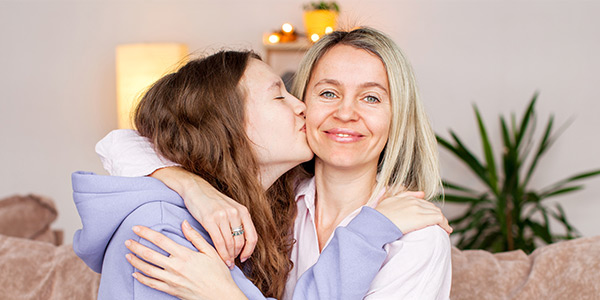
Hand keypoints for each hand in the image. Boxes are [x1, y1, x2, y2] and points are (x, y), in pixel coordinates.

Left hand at [125, 221, 247, 299]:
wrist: (221, 296)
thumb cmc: (218, 273)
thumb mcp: (211, 252)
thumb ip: (195, 237)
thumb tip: (184, 223)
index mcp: (185, 255)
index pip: (161, 240)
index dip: (146, 233)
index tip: (137, 228)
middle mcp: (175, 267)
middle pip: (149, 254)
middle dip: (136, 246)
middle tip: (127, 241)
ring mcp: (172, 280)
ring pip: (147, 270)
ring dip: (135, 261)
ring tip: (128, 254)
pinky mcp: (171, 290)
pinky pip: (152, 284)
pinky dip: (142, 278)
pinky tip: (135, 273)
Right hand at [151, 167, 257, 266]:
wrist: (195, 189)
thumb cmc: (213, 201)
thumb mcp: (230, 208)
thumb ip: (238, 222)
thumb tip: (243, 242)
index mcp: (243, 211)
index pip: (252, 236)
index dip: (249, 250)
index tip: (244, 258)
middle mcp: (235, 213)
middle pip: (241, 242)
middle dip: (237, 255)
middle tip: (232, 262)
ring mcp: (223, 216)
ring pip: (230, 244)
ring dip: (228, 256)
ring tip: (226, 262)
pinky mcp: (210, 220)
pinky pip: (218, 241)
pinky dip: (220, 253)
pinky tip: (220, 258)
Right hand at [375, 191, 452, 233]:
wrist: (376, 224)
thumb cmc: (378, 217)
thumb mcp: (386, 202)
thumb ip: (399, 194)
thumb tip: (419, 193)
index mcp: (405, 197)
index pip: (422, 201)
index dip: (428, 209)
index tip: (431, 216)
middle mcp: (413, 201)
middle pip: (431, 207)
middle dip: (436, 215)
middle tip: (439, 224)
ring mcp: (418, 209)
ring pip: (437, 212)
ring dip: (442, 221)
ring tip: (444, 228)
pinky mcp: (422, 218)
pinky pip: (439, 219)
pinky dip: (445, 224)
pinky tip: (447, 230)